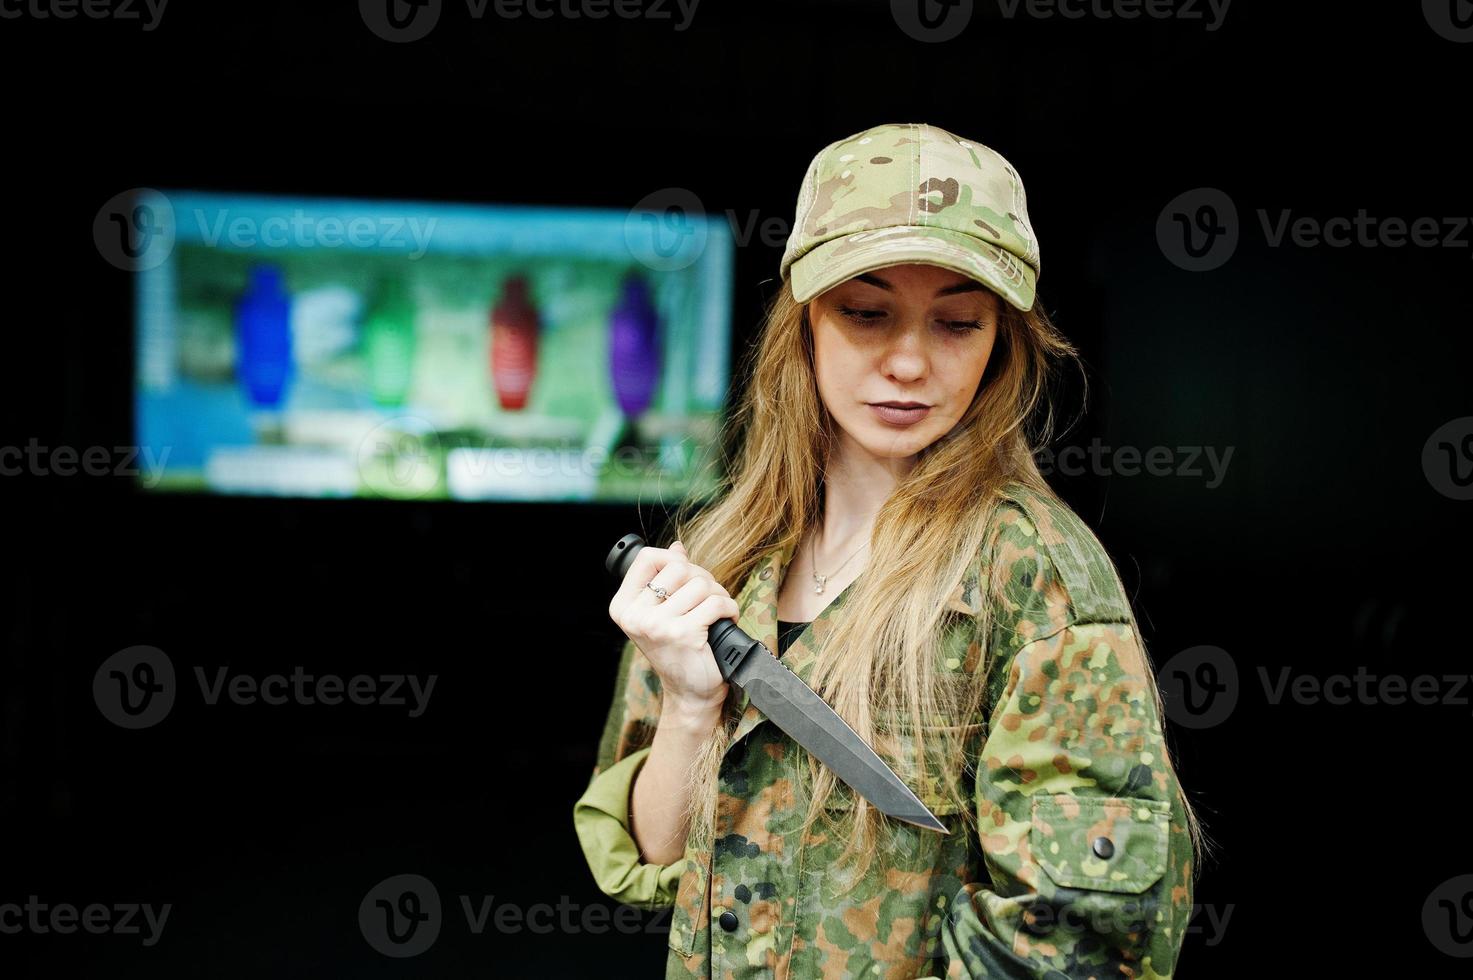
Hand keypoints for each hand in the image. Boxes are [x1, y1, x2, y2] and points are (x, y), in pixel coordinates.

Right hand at [607, 540, 739, 711]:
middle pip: (678, 568)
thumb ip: (665, 579)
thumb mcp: (661, 613)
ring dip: (718, 594)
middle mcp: (636, 616)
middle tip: (707, 597)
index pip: (646, 558)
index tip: (685, 575)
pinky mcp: (684, 635)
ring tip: (716, 611)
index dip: (672, 558)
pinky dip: (729, 608)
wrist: (689, 692)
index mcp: (623, 607)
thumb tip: (677, 548)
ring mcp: (658, 626)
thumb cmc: (677, 650)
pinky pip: (715, 603)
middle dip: (701, 578)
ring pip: (700, 585)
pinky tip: (726, 619)